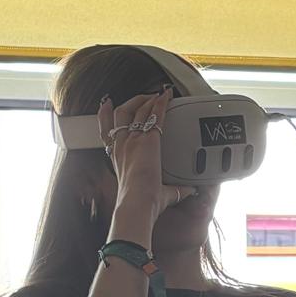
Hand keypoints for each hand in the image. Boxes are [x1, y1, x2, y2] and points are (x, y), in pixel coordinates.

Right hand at [99, 89, 192, 229]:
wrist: (138, 201)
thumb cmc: (143, 201)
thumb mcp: (157, 193)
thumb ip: (175, 190)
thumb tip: (190, 192)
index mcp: (118, 157)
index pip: (107, 132)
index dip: (105, 116)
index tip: (107, 105)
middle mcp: (122, 145)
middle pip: (121, 114)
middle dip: (132, 102)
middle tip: (142, 98)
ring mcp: (133, 140)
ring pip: (135, 109)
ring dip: (145, 100)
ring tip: (155, 96)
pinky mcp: (149, 139)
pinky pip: (154, 114)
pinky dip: (161, 103)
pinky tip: (167, 95)